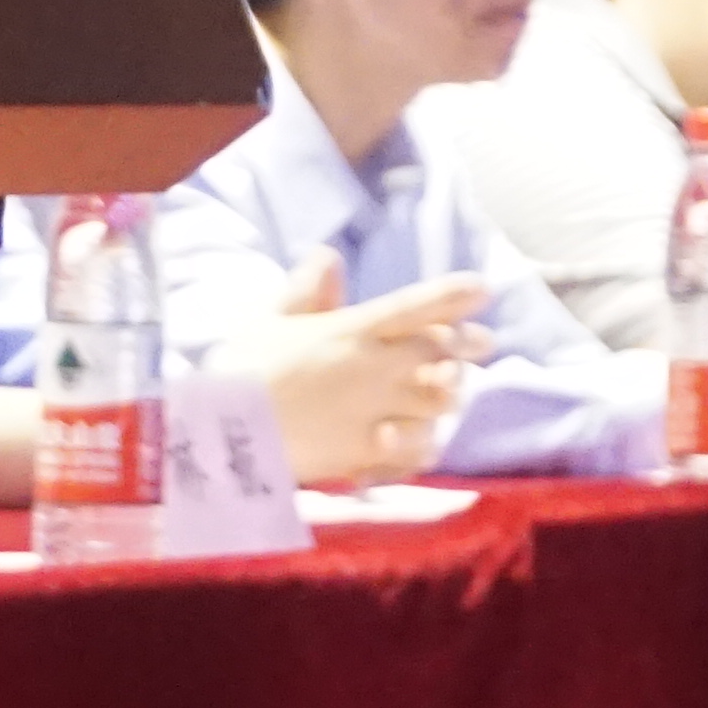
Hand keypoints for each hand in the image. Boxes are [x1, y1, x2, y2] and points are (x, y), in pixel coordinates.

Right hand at [241, 250, 487, 486]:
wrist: (225, 434)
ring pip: (438, 403)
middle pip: (440, 354)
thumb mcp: (270, 320)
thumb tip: (328, 255)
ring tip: (450, 390)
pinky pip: (419, 450)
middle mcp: (374, 368)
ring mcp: (377, 412)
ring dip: (448, 395)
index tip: (481, 289)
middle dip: (467, 347)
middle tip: (482, 342)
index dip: (451, 297)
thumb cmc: (243, 370)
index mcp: (351, 330)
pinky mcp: (371, 452)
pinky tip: (425, 439)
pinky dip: (427, 443)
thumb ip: (305, 290)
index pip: (413, 308)